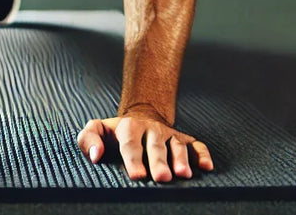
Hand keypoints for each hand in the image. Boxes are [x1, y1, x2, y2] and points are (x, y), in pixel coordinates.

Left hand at [77, 113, 213, 181]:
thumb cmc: (116, 132)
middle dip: (159, 162)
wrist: (141, 117)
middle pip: (156, 146)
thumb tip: (96, 157)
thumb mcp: (97, 129)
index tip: (137, 176)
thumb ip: (89, 139)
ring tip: (184, 175)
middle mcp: (152, 130)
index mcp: (129, 128)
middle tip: (162, 178)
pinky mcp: (185, 139)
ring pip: (177, 146)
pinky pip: (197, 145)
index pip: (130, 145)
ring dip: (182, 159)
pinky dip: (203, 155)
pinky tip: (207, 167)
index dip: (134, 160)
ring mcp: (169, 134)